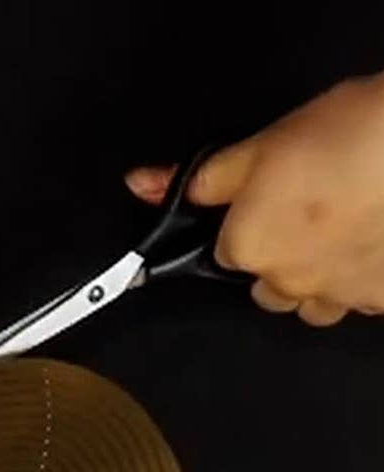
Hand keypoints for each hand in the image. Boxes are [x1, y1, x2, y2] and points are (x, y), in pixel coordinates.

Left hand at [126, 74, 383, 325]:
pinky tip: (370, 248)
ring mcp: (334, 297)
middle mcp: (284, 283)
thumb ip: (204, 177)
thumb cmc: (348, 135)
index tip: (269, 205)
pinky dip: (360, 283)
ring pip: (310, 306)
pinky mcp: (378, 300)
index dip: (245, 227)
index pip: (225, 253)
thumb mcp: (263, 143)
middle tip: (309, 214)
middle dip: (279, 260)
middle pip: (266, 288)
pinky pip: (357, 304)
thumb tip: (142, 185)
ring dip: (315, 282)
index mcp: (246, 248)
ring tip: (340, 235)